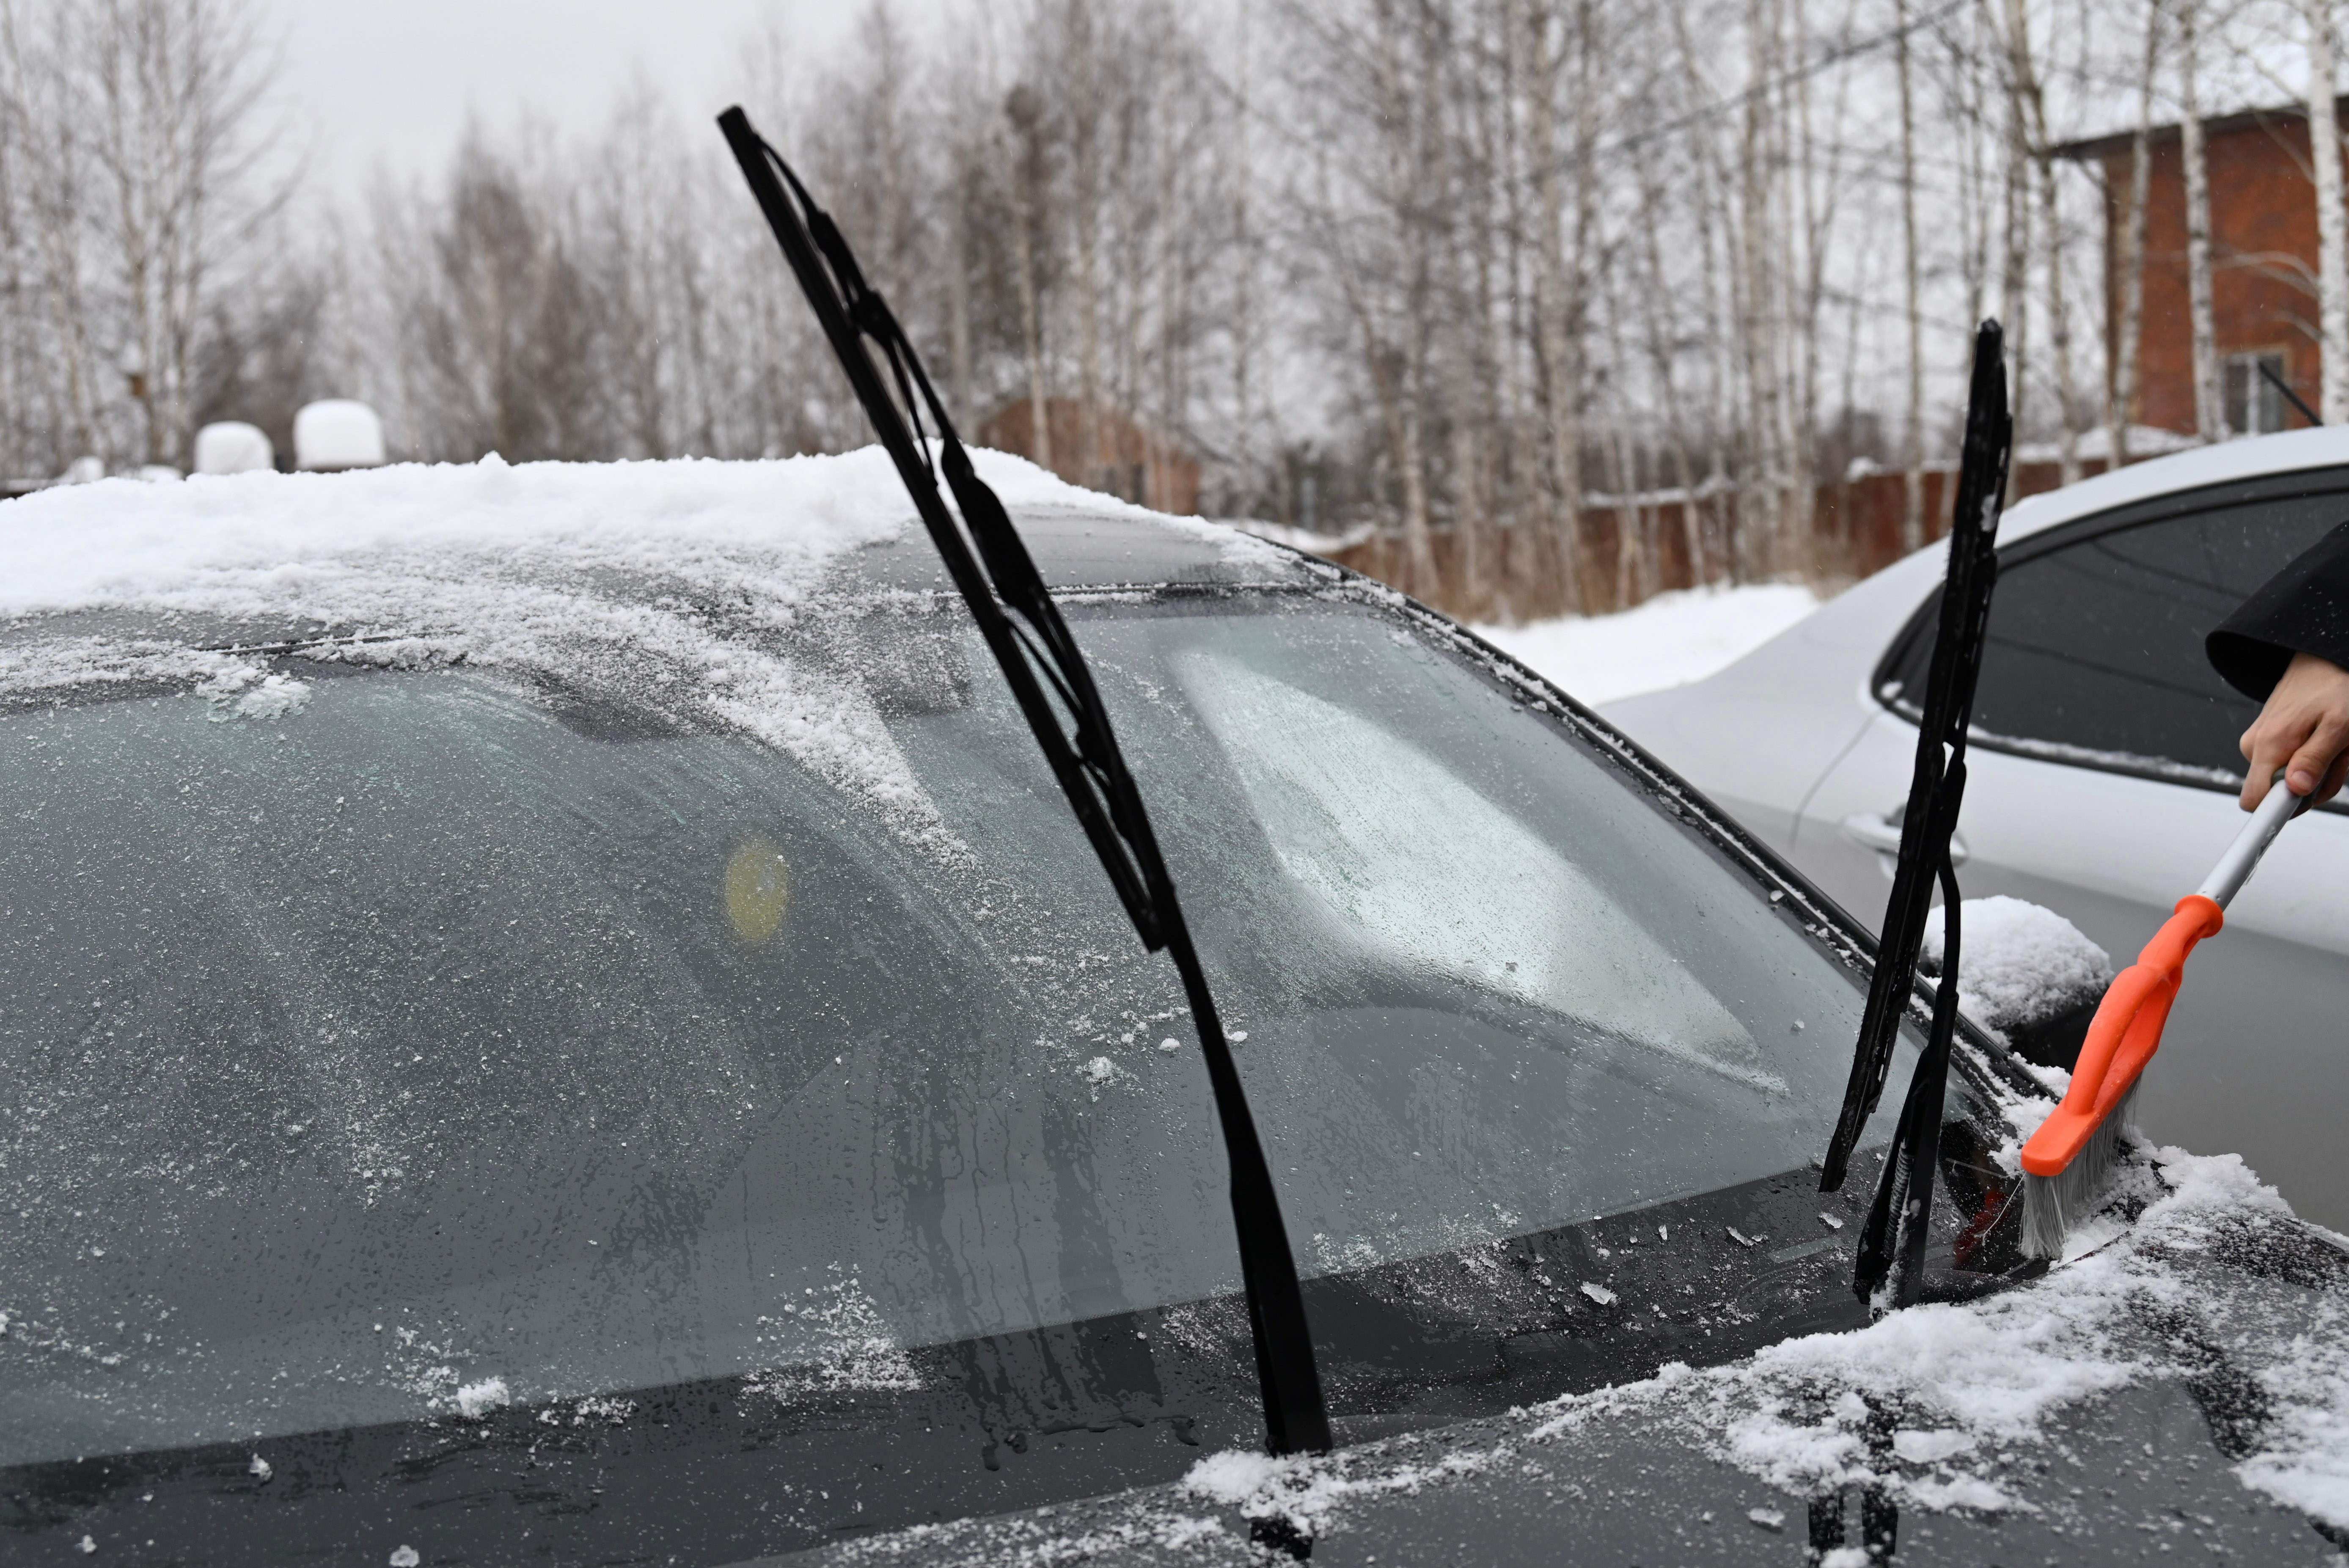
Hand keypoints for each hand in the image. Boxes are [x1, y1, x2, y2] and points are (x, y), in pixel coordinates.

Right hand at [2239, 651, 2348, 809]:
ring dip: (2316, 770)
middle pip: (2279, 794)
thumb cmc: (2335, 687)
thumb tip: (2296, 790)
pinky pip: (2285, 766)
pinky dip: (2309, 758)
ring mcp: (2257, 742)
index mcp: (2270, 745)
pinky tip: (2321, 738)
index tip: (2293, 809)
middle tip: (2337, 757)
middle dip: (2314, 784)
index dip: (2275, 813)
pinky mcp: (2264, 740)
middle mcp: (2255, 746)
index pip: (2254, 801)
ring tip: (2332, 742)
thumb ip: (2316, 760)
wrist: (2320, 658)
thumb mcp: (2340, 725)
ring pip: (2286, 781)